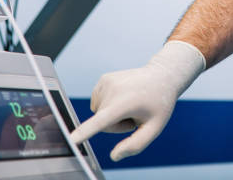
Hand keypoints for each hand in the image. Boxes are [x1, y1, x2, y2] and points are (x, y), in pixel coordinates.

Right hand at [70, 41, 205, 161]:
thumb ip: (135, 145)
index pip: (101, 121)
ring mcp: (106, 82)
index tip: (71, 139)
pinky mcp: (103, 78)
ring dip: (112, 113)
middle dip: (116, 125)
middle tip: (134, 115)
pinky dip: (108, 104)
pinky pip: (98, 102)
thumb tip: (114, 156)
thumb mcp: (154, 128)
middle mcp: (112, 90)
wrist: (161, 76)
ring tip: (130, 104)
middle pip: (102, 122)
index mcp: (125, 103)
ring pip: (98, 112)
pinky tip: (123, 96)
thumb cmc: (159, 104)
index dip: (84, 132)